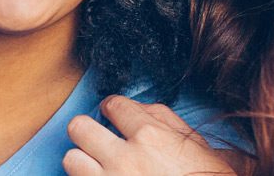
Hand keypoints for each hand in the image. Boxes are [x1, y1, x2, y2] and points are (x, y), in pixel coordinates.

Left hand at [63, 95, 237, 174]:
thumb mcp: (202, 150)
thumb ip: (169, 121)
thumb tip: (142, 108)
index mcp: (151, 136)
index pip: (113, 105)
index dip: (112, 110)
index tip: (113, 117)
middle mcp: (124, 157)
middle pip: (79, 127)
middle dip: (88, 132)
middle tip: (99, 141)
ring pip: (71, 158)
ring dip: (82, 162)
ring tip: (98, 168)